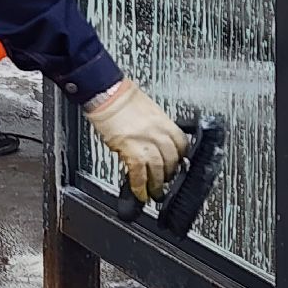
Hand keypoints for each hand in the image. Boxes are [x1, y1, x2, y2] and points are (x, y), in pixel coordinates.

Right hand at [84, 80, 188, 202]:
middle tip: (166, 181)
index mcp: (165, 122)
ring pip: (158, 170)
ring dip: (157, 184)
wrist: (106, 94)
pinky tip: (140, 193)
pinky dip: (140, 186)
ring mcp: (146, 143)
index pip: (182, 145)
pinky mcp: (131, 150)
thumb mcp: (147, 109)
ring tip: (155, 193)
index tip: (178, 164)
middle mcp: (159, 134)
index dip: (181, 158)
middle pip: (172, 160)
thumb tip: (155, 141)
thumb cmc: (121, 96)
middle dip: (169, 174)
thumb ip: (156, 127)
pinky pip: (139, 173)